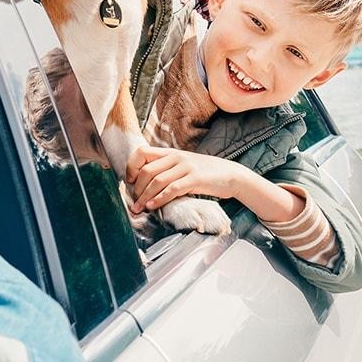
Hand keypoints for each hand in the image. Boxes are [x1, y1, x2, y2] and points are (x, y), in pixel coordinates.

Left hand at [126, 145, 242, 212]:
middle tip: (134, 202)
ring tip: (139, 209)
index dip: (131, 166)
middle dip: (136, 188)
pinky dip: (159, 199)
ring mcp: (186, 167)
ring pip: (157, 181)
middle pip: (146, 170)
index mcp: (170, 152)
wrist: (231, 175)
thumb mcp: (183, 166)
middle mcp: (176, 157)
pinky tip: (153, 207)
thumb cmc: (205, 173)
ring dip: (144, 197)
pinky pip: (172, 189)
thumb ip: (166, 170)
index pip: (142, 152)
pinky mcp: (195, 179)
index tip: (129, 182)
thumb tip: (144, 184)